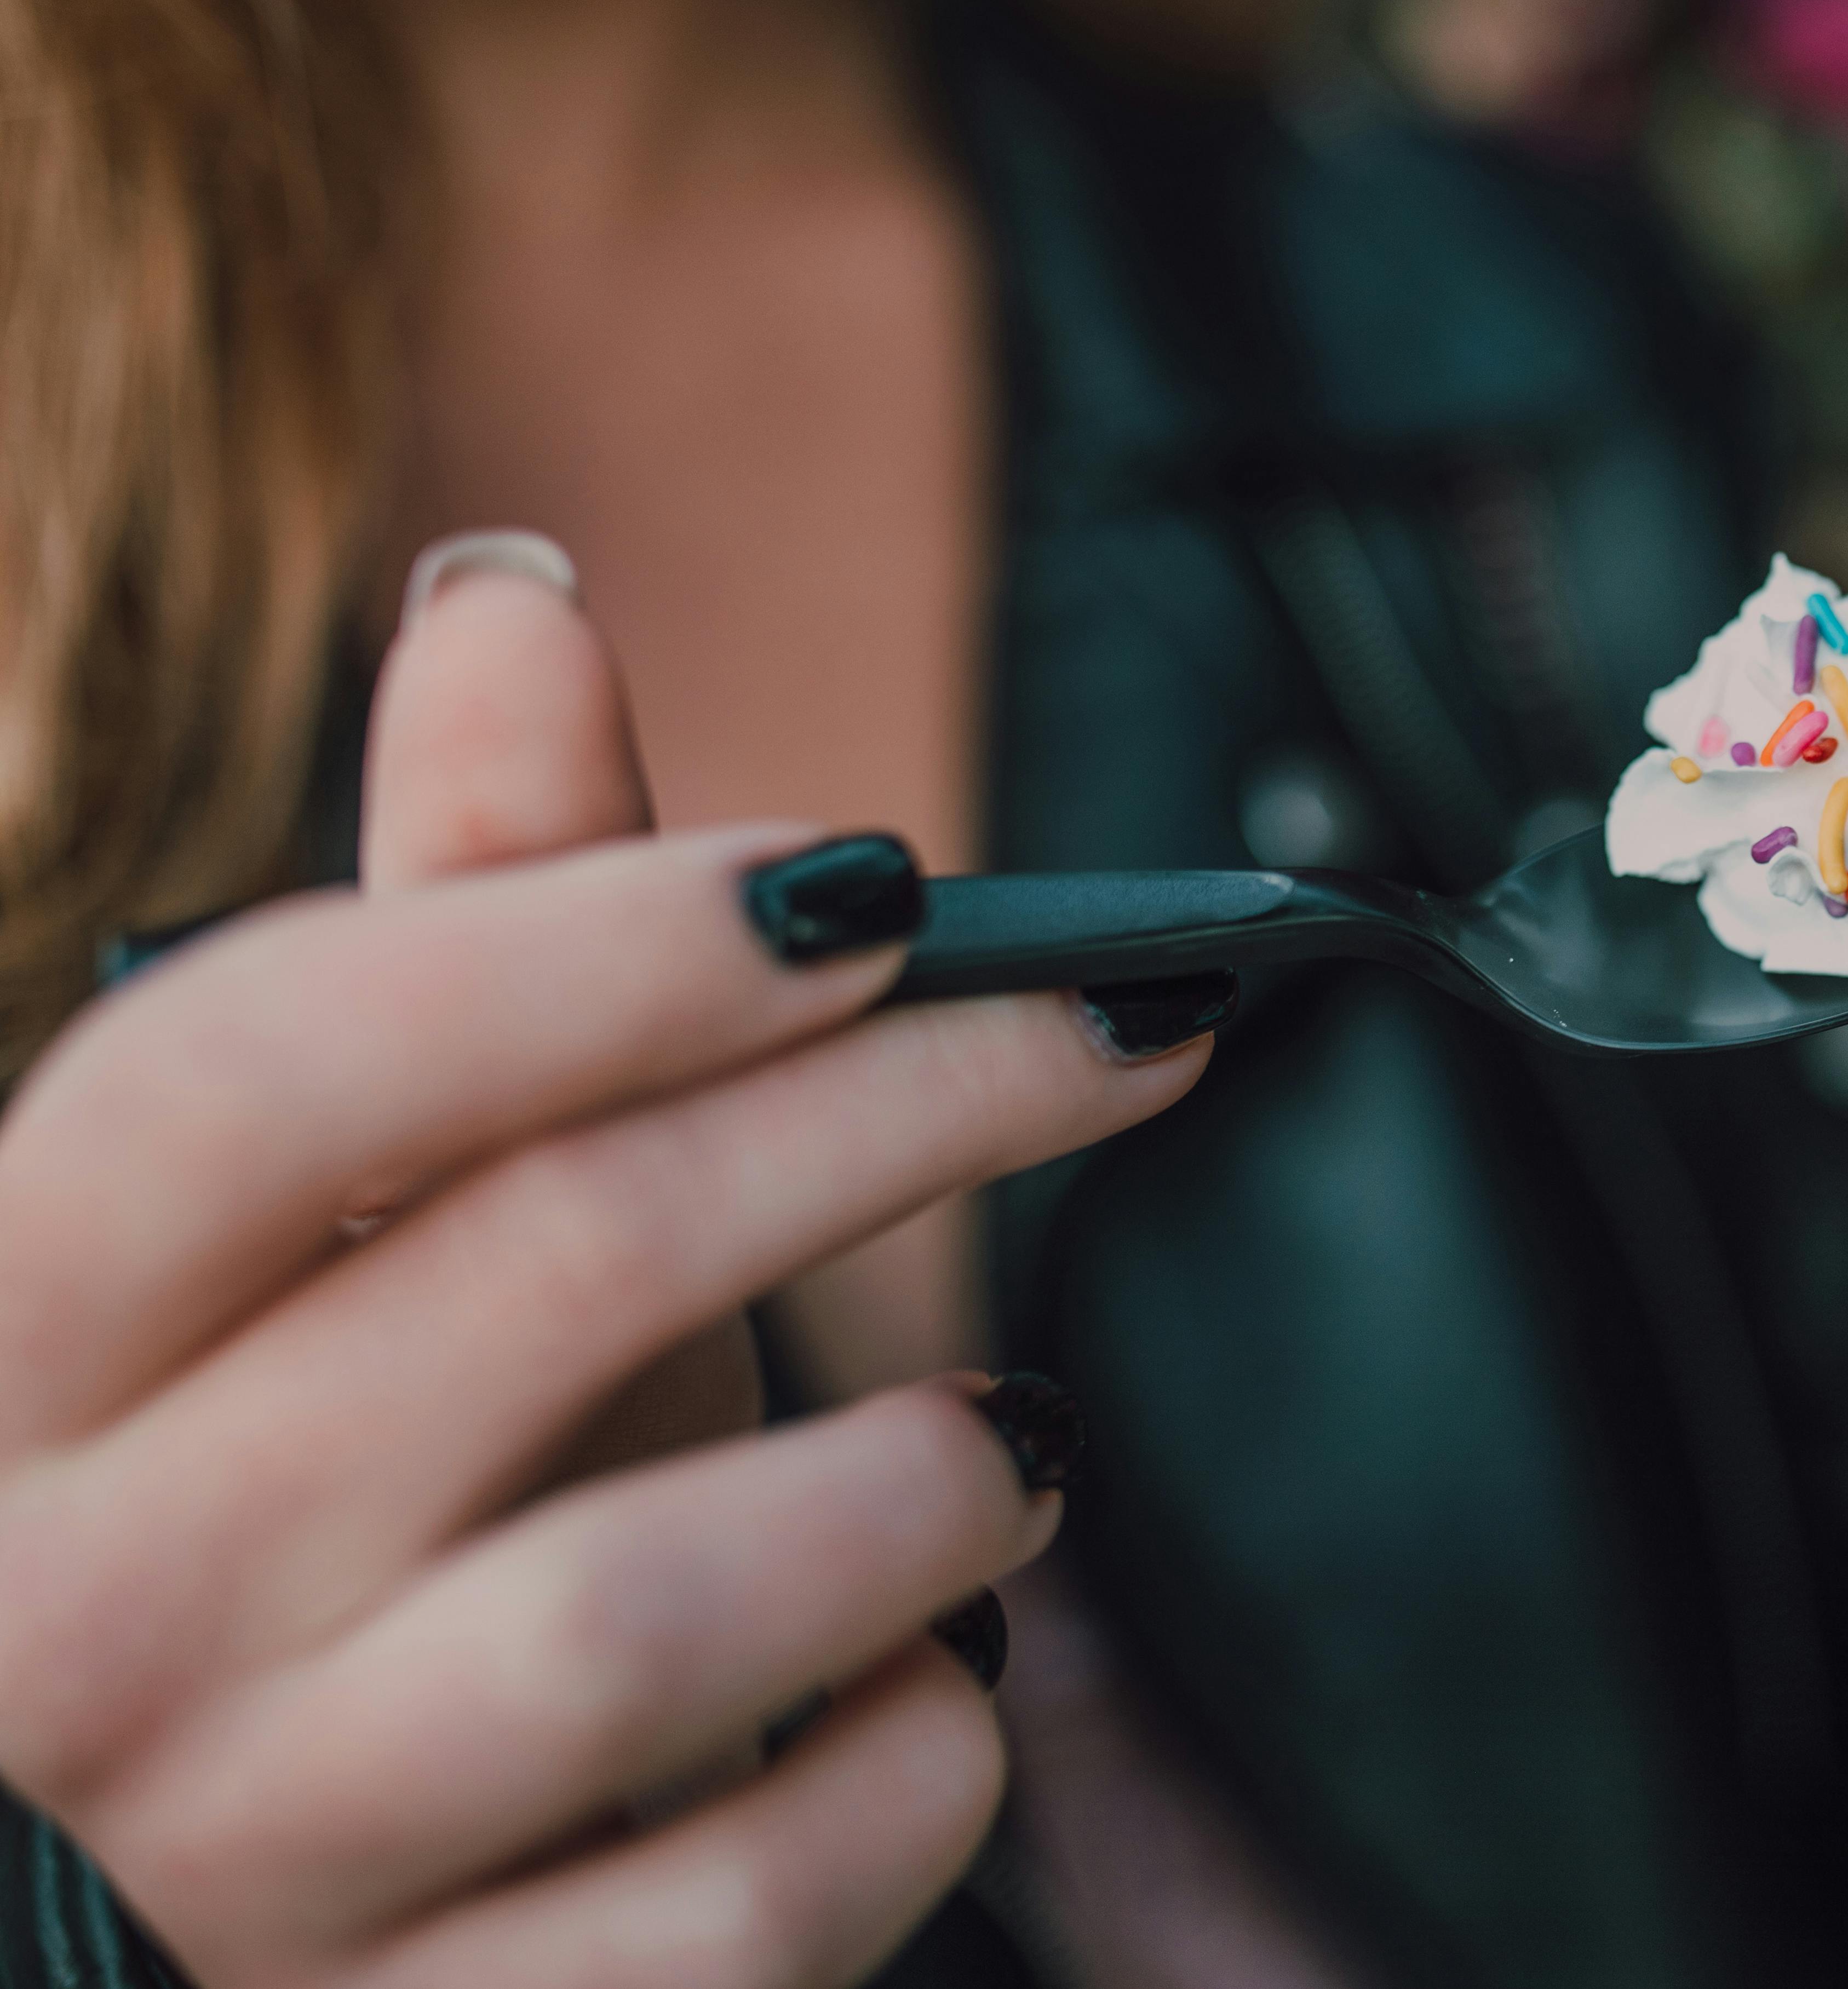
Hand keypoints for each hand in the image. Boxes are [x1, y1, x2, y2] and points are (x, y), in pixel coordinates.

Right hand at [0, 537, 1216, 1986]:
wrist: (121, 1907)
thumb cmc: (261, 1503)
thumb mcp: (305, 1235)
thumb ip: (425, 928)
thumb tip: (510, 602)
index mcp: (5, 1348)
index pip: (265, 1065)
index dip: (598, 932)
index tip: (871, 880)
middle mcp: (73, 1607)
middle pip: (559, 1269)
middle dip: (908, 1111)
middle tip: (1122, 1043)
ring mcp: (238, 1862)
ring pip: (656, 1613)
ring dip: (915, 1487)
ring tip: (1014, 1442)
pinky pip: (735, 1913)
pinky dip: (906, 1784)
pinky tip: (940, 1701)